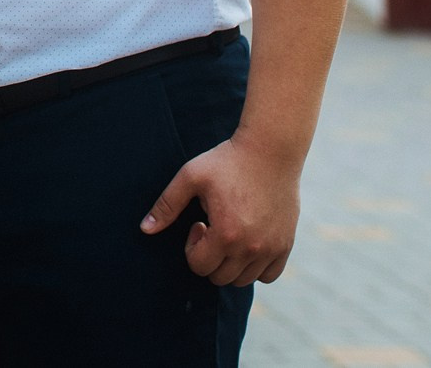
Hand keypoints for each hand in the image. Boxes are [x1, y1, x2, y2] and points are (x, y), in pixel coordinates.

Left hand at [139, 134, 303, 285]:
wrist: (271, 150)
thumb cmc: (227, 161)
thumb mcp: (190, 177)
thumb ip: (166, 206)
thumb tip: (145, 230)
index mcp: (226, 234)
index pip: (199, 267)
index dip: (193, 247)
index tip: (200, 223)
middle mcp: (252, 248)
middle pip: (220, 278)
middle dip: (209, 257)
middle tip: (213, 228)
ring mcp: (272, 249)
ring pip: (244, 280)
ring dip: (231, 264)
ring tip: (230, 233)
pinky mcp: (286, 245)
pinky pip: (269, 276)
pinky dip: (256, 268)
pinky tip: (249, 242)